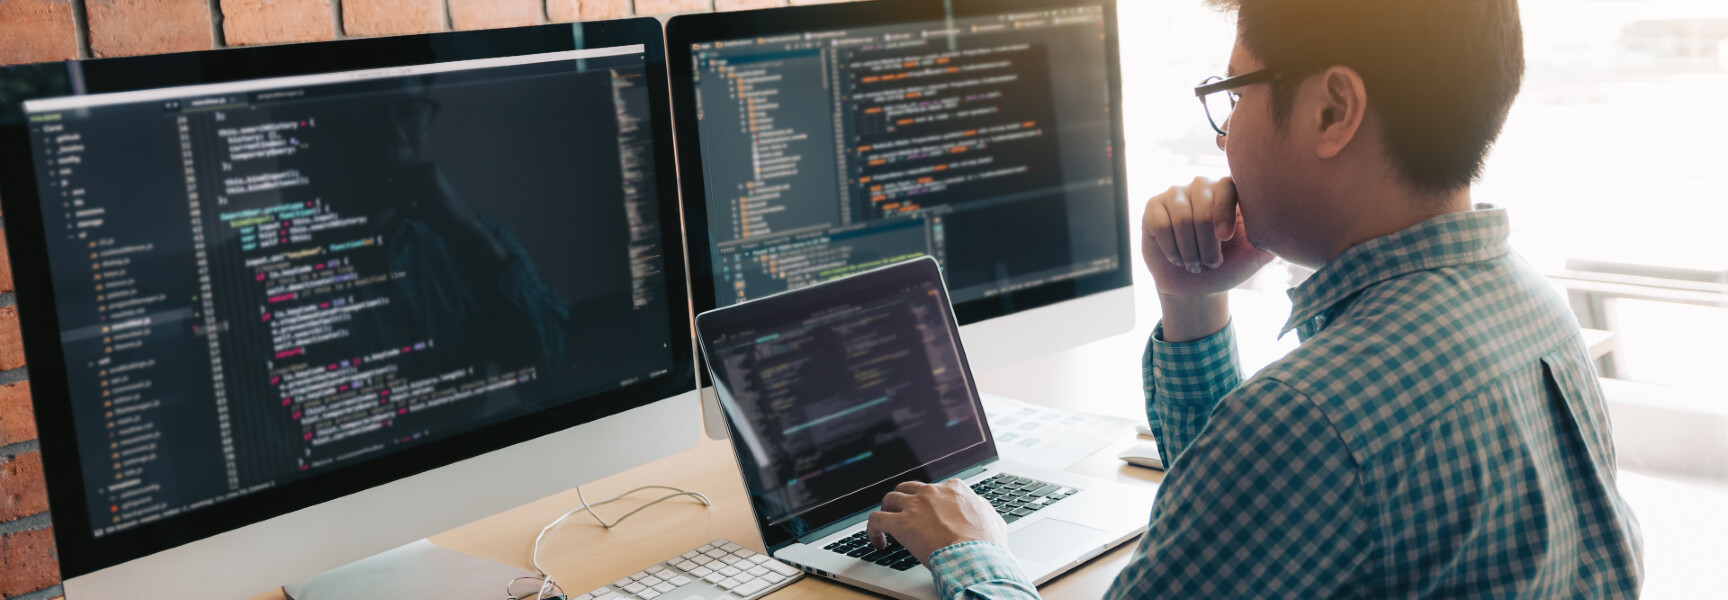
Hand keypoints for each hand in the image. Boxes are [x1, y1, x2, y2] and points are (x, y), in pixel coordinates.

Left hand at [865, 479, 1006, 564]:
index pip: (932, 489)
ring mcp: (914, 506)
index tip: (925, 514)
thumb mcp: (992, 518)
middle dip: (902, 501)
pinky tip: (877, 541)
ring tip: (887, 528)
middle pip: (907, 489)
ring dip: (886, 512)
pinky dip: (872, 530)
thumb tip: (981, 510)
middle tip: (902, 516)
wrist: (974, 555)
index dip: (926, 503)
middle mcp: (931, 492)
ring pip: (888, 499)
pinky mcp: (900, 523)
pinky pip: (876, 519)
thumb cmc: (985, 542)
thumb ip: (981, 510)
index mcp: (953, 489)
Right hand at [1140, 176, 1273, 298]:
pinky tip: (1177, 258)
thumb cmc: (1227, 267)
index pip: (1228, 186)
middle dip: (1207, 245)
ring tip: (1195, 264)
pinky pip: (1161, 225)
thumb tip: (1292, 224)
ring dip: (1190, 251)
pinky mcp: (1153, 207)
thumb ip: (1271, 237)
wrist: (1195, 287)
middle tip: (1212, 263)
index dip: (1224, 212)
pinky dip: (1171, 249)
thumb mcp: (1254, 256)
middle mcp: (1202, 186)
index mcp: (1229, 192)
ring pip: (1181, 219)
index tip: (1226, 238)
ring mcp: (1176, 194)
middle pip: (1202, 209)